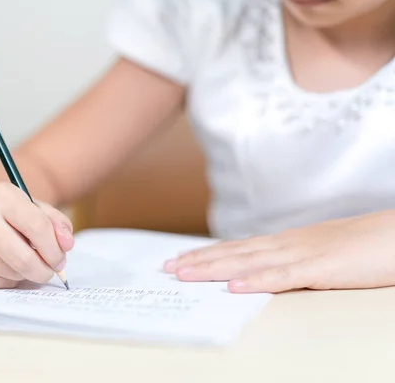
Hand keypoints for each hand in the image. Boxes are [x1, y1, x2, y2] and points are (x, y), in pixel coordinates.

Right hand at [0, 182, 73, 288]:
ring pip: (11, 273)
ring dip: (26, 274)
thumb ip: (59, 225)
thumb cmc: (15, 215)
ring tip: (23, 260)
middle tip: (50, 270)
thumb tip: (66, 244)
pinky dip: (8, 280)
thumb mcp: (39, 210)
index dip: (54, 249)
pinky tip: (5, 266)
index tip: (60, 259)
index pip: (36, 227)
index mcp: (1, 195)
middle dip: (44, 270)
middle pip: (23, 258)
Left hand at [163, 210, 394, 292]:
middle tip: (166, 268)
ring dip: (213, 269)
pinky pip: (284, 277)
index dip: (207, 253)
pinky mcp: (322, 269)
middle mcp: (287, 245)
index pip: (237, 247)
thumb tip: (269, 270)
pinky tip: (233, 288)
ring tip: (183, 274)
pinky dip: (257, 282)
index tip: (180, 259)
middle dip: (198, 261)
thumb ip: (295, 261)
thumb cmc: (365, 244)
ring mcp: (302, 255)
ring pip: (248, 262)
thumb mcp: (321, 252)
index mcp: (287, 242)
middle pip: (233, 253)